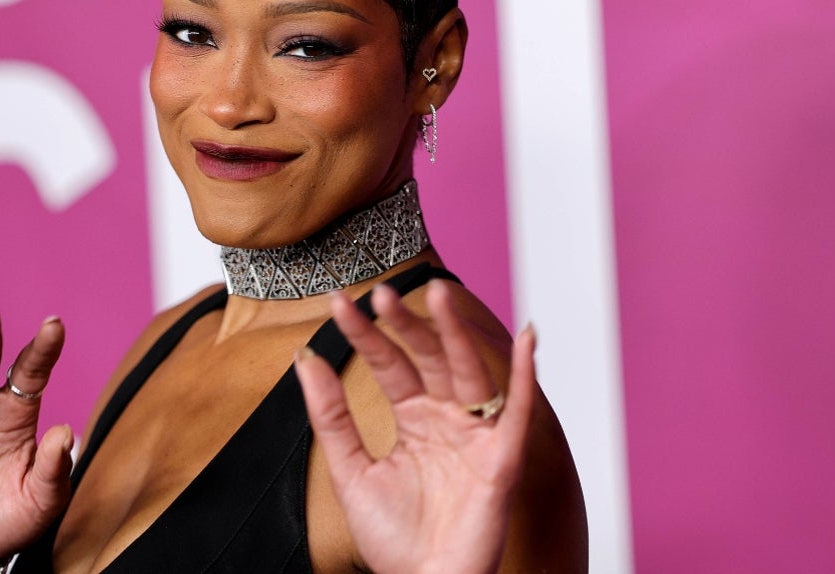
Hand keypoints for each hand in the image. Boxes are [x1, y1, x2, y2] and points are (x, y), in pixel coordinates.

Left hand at [294, 280, 535, 573]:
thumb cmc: (395, 541)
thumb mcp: (350, 468)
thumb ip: (330, 414)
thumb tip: (305, 358)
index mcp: (414, 419)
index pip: (389, 363)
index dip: (365, 333)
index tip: (338, 302)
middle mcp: (447, 419)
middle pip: (428, 358)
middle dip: (407, 325)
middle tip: (381, 293)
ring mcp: (475, 436)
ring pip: (467, 371)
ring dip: (455, 333)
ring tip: (437, 294)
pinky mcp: (501, 459)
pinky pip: (518, 411)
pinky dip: (526, 374)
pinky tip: (528, 336)